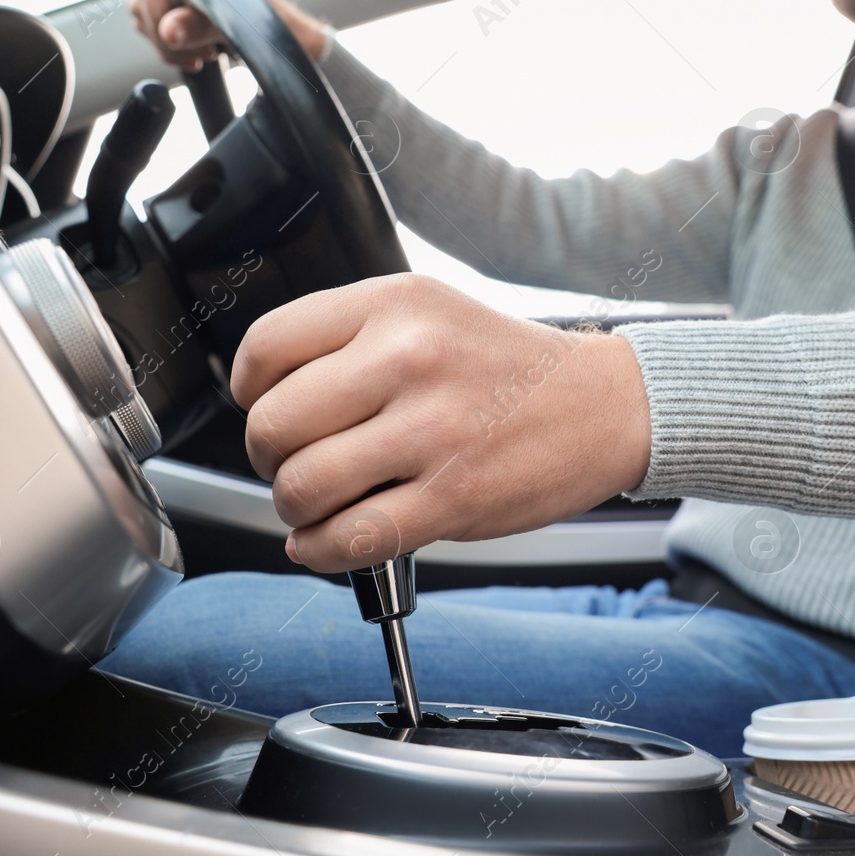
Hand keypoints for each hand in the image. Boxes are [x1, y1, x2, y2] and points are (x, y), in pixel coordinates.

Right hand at [128, 0, 328, 70]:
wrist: (284, 37)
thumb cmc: (273, 25)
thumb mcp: (240, 28)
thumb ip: (203, 27)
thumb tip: (169, 30)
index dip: (155, 16)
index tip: (175, 42)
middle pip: (142, 1)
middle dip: (164, 37)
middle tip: (198, 54)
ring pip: (143, 17)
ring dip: (169, 46)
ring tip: (205, 53)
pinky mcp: (173, 6)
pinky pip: (152, 29)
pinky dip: (171, 50)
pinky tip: (198, 56)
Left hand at [230, 274, 652, 571]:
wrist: (606, 406)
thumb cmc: (510, 368)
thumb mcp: (430, 311)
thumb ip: (350, 338)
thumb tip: (265, 395)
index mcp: (396, 304)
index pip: (267, 347)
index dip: (249, 390)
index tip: (264, 406)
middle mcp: (410, 358)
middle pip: (273, 424)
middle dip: (269, 458)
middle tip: (294, 463)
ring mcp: (433, 431)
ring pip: (302, 486)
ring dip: (293, 509)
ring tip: (317, 505)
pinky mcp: (454, 498)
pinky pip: (350, 538)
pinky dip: (320, 551)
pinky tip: (329, 541)